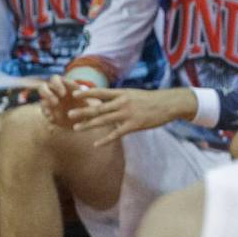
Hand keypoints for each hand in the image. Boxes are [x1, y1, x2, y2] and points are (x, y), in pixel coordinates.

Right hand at [38, 75, 90, 129]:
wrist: (87, 120)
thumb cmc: (91, 108)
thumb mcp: (92, 103)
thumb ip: (87, 96)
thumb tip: (85, 92)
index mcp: (65, 86)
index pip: (55, 79)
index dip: (57, 85)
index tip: (63, 94)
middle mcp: (55, 93)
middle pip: (42, 87)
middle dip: (47, 94)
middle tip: (55, 102)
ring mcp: (51, 102)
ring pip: (42, 100)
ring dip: (45, 106)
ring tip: (52, 115)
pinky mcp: (49, 113)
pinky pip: (44, 112)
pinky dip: (48, 116)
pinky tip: (53, 120)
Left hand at [67, 87, 197, 146]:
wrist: (169, 104)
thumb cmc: (151, 99)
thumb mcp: (134, 94)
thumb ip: (119, 98)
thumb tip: (104, 100)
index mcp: (122, 93)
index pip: (100, 92)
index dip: (86, 93)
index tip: (73, 94)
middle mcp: (122, 103)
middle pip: (99, 108)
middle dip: (83, 111)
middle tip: (68, 114)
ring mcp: (127, 114)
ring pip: (104, 121)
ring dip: (89, 125)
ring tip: (76, 128)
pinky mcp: (133, 125)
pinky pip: (116, 134)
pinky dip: (105, 140)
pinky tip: (96, 144)